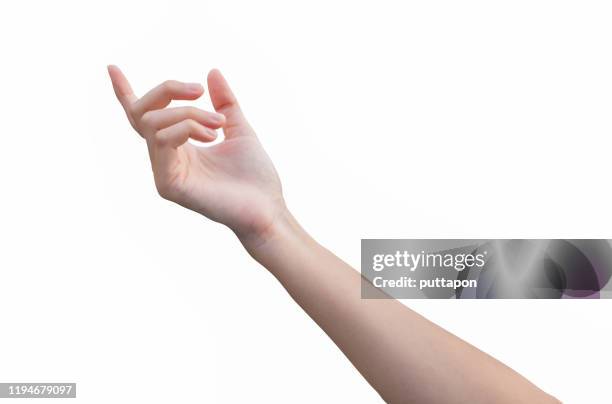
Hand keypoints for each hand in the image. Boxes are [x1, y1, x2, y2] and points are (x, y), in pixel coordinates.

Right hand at [108, 66, 284, 243]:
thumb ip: (225, 103)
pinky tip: (213, 138)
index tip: (111, 68)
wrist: (268, 208)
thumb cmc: (255, 175)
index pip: (144, 118)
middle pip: (142, 112)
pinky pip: (162, 141)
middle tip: (199, 90)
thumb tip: (212, 71)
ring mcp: (164, 173)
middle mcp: (165, 158)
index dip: (124, 92)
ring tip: (219, 125)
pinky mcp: (168, 185)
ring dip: (188, 113)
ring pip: (154, 122)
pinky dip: (187, 128)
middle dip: (168, 90)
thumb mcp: (239, 129)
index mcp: (179, 146)